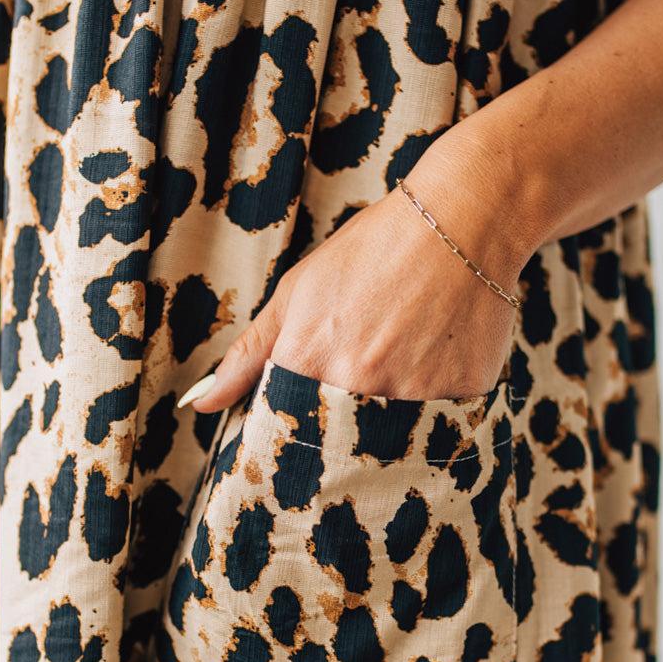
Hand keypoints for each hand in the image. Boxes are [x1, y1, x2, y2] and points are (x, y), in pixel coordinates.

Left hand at [181, 132, 531, 411]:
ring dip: (397, 412)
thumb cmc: (371, 250)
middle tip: (370, 378)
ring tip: (408, 359)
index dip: (300, 430)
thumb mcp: (297, 294)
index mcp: (307, 364)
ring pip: (396, 437)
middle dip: (348, 426)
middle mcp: (356, 386)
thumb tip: (200, 405)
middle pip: (341, 442)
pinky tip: (443, 356)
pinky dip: (441, 398)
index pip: (288, 434)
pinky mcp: (462, 394)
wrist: (460, 219)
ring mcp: (413, 394)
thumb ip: (248, 356)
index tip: (310, 422)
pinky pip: (446, 421)